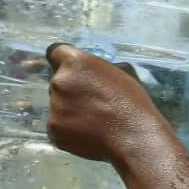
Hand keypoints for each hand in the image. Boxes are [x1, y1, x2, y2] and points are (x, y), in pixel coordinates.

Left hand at [45, 43, 171, 163]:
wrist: (134, 136)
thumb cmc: (133, 103)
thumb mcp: (122, 73)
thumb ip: (99, 70)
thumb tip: (93, 76)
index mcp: (75, 63)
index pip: (55, 52)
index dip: (64, 63)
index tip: (73, 73)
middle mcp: (59, 82)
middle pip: (58, 82)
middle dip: (71, 91)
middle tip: (93, 104)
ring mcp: (54, 107)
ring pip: (58, 106)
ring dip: (71, 112)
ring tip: (94, 122)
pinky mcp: (53, 129)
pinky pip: (58, 127)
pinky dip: (69, 131)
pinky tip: (89, 134)